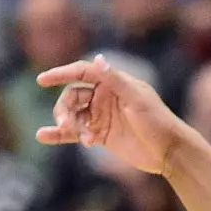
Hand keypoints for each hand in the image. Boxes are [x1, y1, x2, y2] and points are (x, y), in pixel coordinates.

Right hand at [37, 55, 191, 174]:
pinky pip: (74, 132)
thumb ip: (115, 80)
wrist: (169, 151)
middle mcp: (104, 96)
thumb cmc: (157, 121)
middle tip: (66, 125)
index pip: (82, 72)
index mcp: (114, 82)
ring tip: (77, 136)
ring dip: (66, 124)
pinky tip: (43, 136)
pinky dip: (59, 134)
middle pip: (72, 96)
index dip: (61, 73)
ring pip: (72, 114)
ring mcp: (100, 116)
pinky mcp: (99, 134)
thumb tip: (98, 58)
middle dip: (65, 109)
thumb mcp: (136, 99)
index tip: (42, 80)